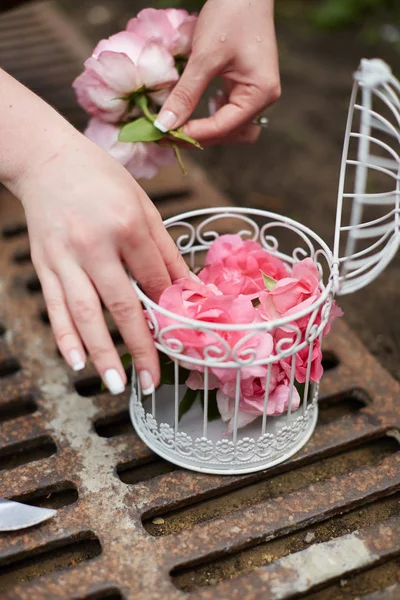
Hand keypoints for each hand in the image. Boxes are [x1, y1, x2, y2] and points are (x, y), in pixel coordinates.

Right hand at [17, 131, 188, 393]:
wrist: (47, 160)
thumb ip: (164, 249)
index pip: (154, 279)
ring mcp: (65, 257)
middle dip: (140, 347)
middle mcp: (95, 244)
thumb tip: (189, 287)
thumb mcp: (143, 205)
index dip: (169, 309)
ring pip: (85, 314)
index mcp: (127, 225)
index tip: (181, 336)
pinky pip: (55, 307)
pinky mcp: (44, 265)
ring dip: (101, 352)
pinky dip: (65, 337)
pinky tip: (76, 362)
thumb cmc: (101, 179)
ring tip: (116, 385)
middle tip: (152, 381)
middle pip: (122, 305)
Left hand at [154, 0, 279, 145]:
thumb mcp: (204, 57)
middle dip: (198, 136)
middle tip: (165, 134)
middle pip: (229, 134)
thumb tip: (165, 125)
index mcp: (260, 94)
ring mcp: (256, 93)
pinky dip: (211, 118)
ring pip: (230, 129)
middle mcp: (263, 99)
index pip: (223, 128)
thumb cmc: (231, 14)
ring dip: (205, 131)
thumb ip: (185, 94)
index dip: (192, 134)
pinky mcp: (247, 85)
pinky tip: (193, 112)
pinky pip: (229, 113)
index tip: (162, 134)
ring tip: (177, 127)